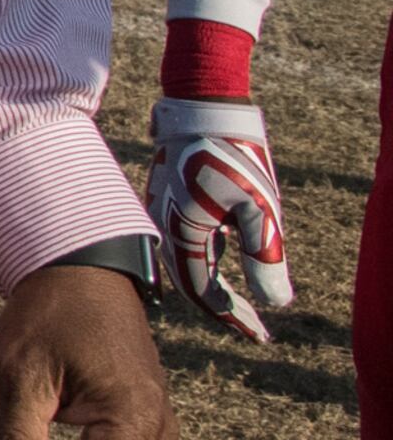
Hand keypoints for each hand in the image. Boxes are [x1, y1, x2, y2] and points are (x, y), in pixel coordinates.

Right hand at [147, 98, 290, 341]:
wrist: (199, 105)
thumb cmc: (233, 154)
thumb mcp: (260, 208)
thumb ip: (266, 257)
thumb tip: (277, 303)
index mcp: (184, 233)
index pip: (205, 292)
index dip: (234, 317)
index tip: (260, 335)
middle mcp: (165, 227)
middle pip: (190, 282)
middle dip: (222, 307)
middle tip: (253, 326)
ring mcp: (162, 211)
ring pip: (184, 261)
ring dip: (210, 283)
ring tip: (237, 302)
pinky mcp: (167, 197)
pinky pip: (182, 240)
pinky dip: (203, 258)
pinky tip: (221, 257)